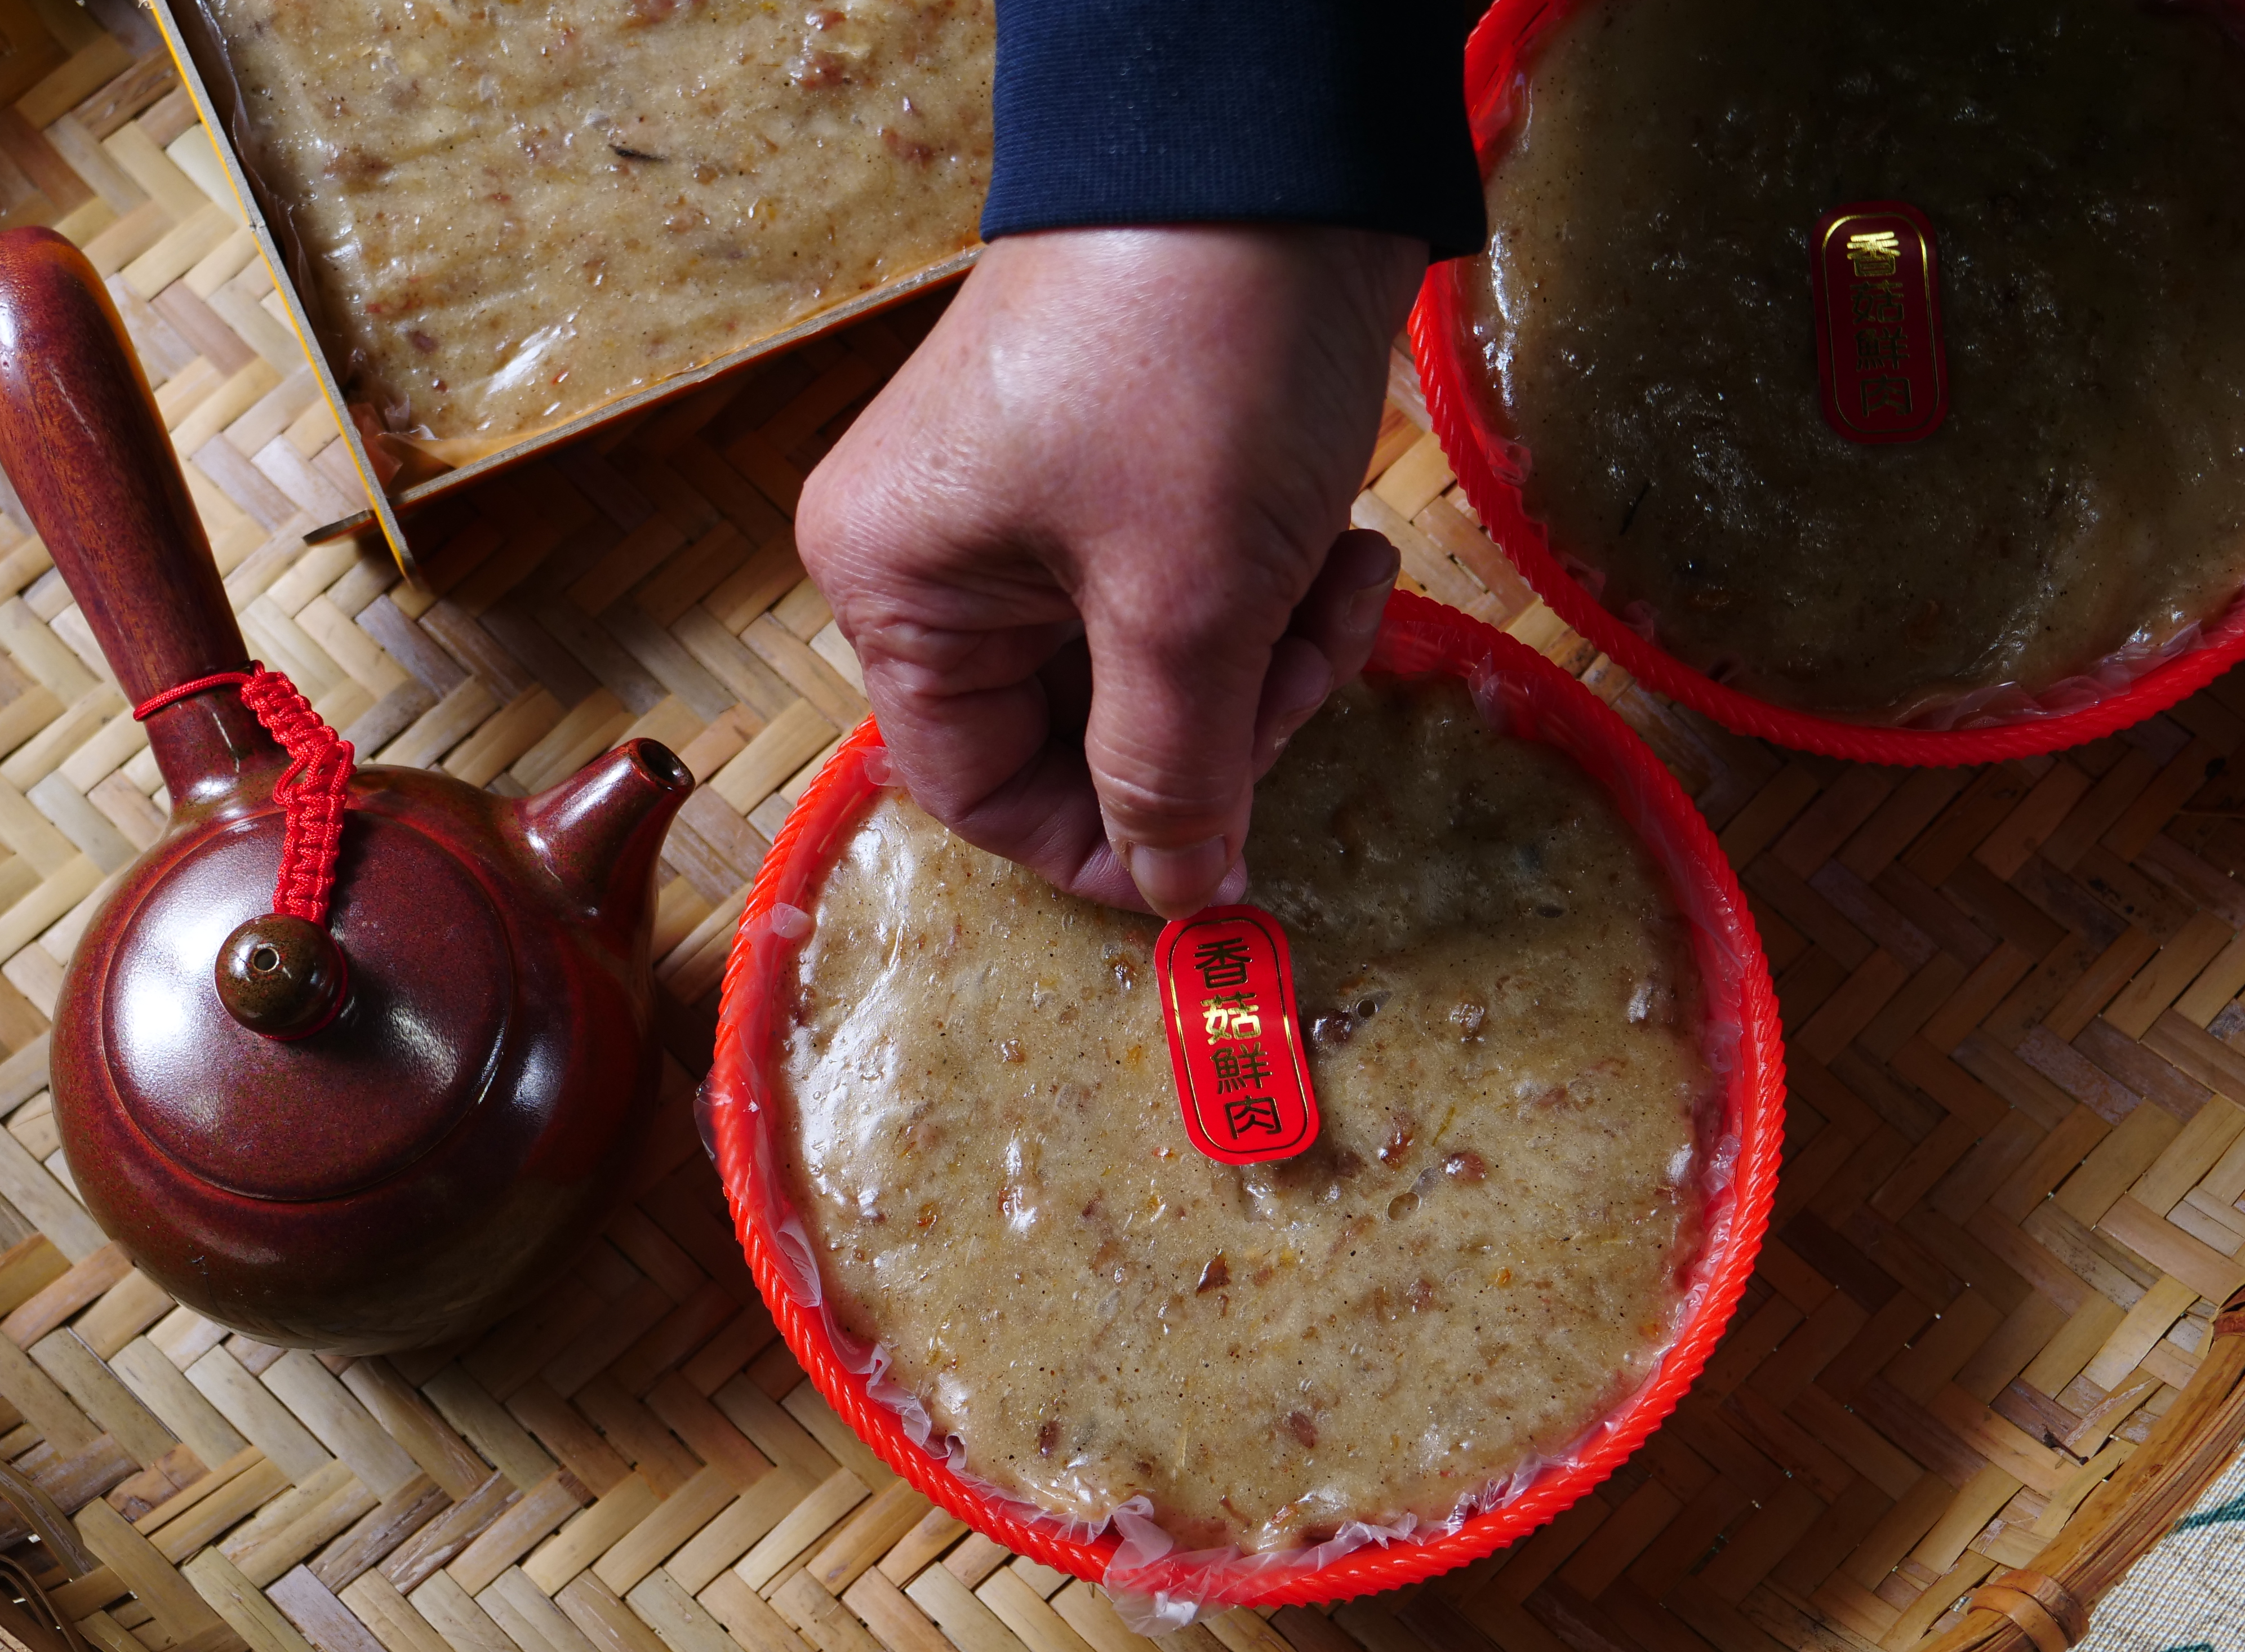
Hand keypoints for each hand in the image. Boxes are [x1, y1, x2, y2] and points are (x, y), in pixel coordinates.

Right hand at [794, 225, 1419, 914]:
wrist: (1272, 161)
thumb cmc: (1192, 374)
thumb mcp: (1186, 607)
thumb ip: (1174, 773)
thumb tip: (1179, 898)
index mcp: (898, 584)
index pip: (978, 788)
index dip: (1100, 843)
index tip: (1216, 858)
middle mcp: (948, 554)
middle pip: (1084, 735)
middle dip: (1219, 728)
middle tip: (1304, 674)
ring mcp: (1043, 512)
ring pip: (1162, 674)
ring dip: (1270, 663)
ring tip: (1339, 586)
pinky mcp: (1137, 476)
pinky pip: (1202, 598)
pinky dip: (1280, 596)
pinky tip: (1345, 545)